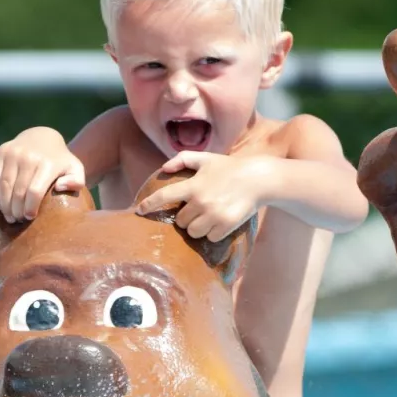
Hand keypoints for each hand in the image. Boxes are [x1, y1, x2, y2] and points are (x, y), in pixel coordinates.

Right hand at [0, 128, 86, 222]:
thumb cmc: (59, 161)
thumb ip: (76, 181)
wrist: (42, 137)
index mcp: (47, 163)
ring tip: (9, 217)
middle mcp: (28, 156)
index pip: (34, 191)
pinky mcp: (1, 152)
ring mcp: (13, 153)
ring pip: (5, 186)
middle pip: (18, 191)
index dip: (30, 207)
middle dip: (17, 210)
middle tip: (18, 220)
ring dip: (5, 205)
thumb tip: (60, 187)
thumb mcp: (75, 169)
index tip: (30, 217)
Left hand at [134, 151, 266, 240]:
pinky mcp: (225, 225)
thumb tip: (163, 168)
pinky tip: (221, 221)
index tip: (139, 211)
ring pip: (193, 232)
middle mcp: (200, 201)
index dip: (149, 204)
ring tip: (209, 216)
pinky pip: (210, 237)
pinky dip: (213, 233)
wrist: (257, 179)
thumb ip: (183, 159)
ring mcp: (213, 215)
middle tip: (199, 209)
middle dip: (186, 217)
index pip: (164, 197)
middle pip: (180, 221)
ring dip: (198, 227)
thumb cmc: (229, 168)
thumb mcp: (206, 158)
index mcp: (193, 185)